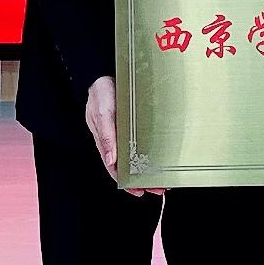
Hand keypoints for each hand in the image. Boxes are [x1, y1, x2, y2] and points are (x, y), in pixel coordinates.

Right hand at [83, 76, 162, 196]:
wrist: (104, 72)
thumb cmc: (100, 92)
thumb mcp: (102, 114)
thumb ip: (106, 137)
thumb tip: (111, 161)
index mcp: (105, 141)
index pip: (114, 168)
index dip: (125, 182)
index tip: (138, 192)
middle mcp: (115, 139)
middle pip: (128, 165)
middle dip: (142, 179)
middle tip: (158, 189)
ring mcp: (124, 131)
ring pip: (137, 156)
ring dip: (148, 168)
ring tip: (163, 179)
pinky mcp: (134, 123)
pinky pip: (142, 141)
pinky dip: (150, 152)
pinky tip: (159, 157)